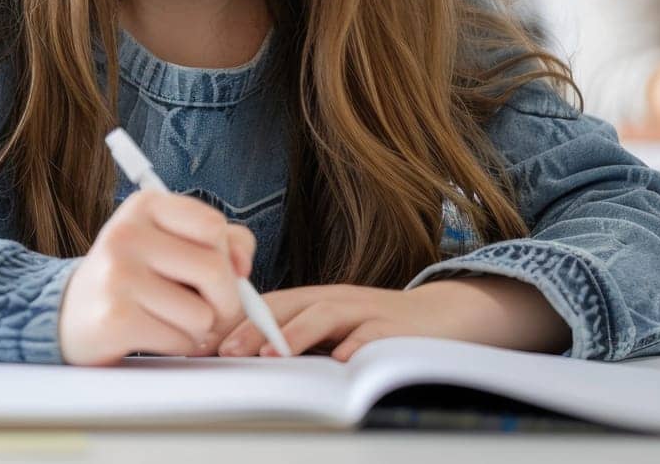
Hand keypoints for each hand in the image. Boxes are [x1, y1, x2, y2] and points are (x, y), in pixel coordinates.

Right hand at [58, 190, 255, 365]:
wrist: (71, 313)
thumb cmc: (135, 276)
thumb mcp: (170, 242)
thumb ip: (222, 242)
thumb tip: (243, 268)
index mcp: (145, 205)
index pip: (213, 226)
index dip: (228, 256)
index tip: (220, 270)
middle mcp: (127, 233)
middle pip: (215, 270)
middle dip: (226, 301)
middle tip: (211, 308)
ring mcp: (118, 275)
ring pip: (202, 314)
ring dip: (198, 328)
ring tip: (170, 318)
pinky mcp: (116, 317)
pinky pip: (180, 341)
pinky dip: (178, 345)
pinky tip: (155, 334)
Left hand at [216, 278, 570, 359]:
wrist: (449, 317)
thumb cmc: (381, 327)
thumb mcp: (337, 327)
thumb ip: (301, 335)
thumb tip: (248, 357)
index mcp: (319, 298)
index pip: (271, 304)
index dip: (240, 320)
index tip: (211, 342)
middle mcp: (339, 299)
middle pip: (290, 308)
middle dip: (256, 329)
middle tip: (228, 351)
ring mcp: (369, 311)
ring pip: (325, 316)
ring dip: (296, 335)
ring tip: (273, 355)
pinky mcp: (398, 327)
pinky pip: (374, 335)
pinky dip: (356, 346)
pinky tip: (339, 362)